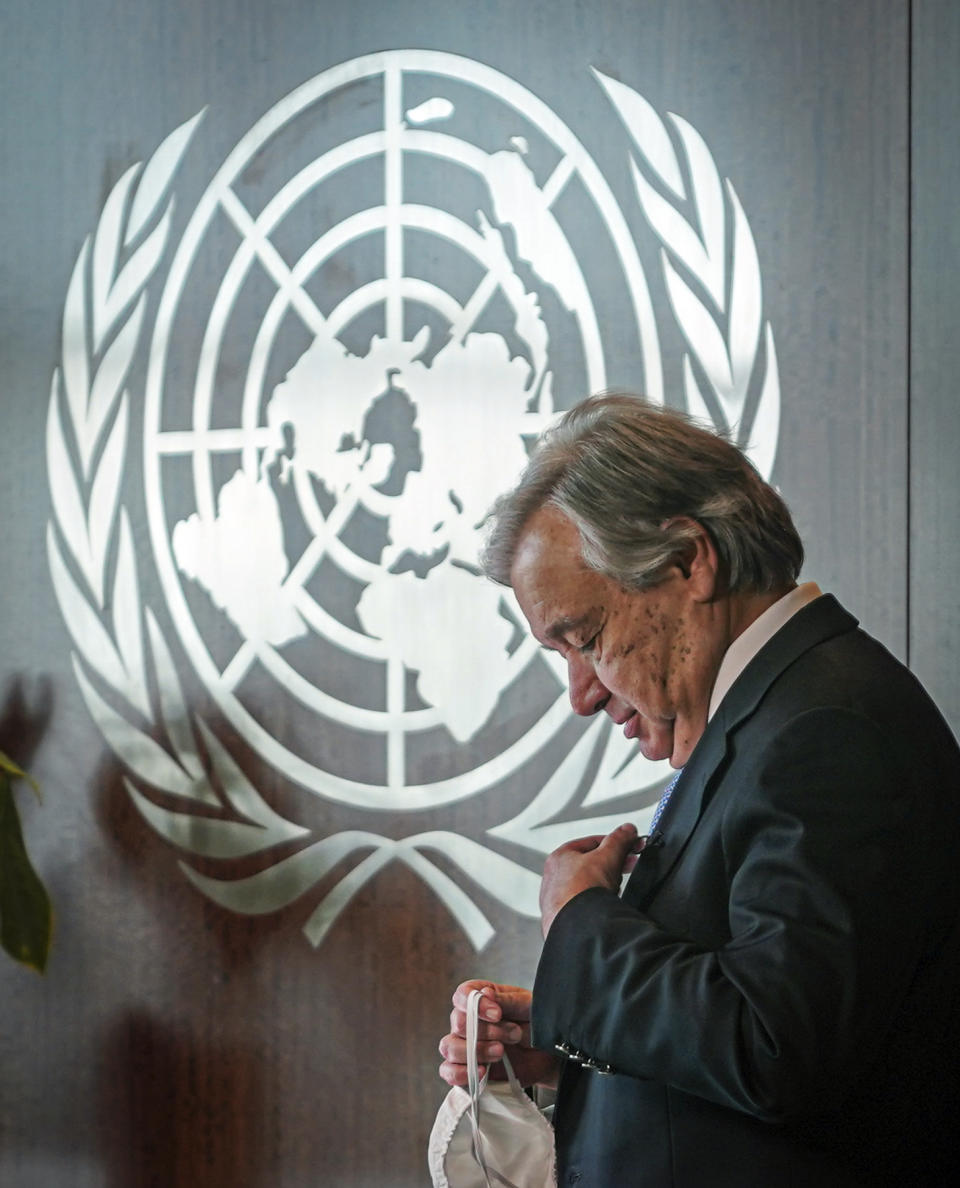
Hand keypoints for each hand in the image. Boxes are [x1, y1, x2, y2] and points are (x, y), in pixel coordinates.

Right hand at [438, 979, 558, 1088]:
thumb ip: (507, 1000)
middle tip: (513, 1034)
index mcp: (481, 999)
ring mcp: (465, 1046)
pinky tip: (483, 1071)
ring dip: (476, 1050)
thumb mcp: (528, 1007)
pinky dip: (461, 1073)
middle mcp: (468, 1020)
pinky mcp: (467, 1070)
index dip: (475, 1004)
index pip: (462, 995)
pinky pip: (448, 1072)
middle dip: (486, 1031)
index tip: (497, 1014)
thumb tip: (485, 993)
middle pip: (457, 1022)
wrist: (548, 1055)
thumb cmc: (537, 1025)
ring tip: (501, 1051)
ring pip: (449, 1046)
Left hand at [540, 823, 640, 936]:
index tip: (630, 846)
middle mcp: (554, 876)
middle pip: (589, 864)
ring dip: (603, 885)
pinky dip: (596, 902)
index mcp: (559, 856)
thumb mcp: (607, 857)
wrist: (576, 928)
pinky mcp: (563, 917)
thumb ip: (619, 840)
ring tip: (614, 889)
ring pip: (587, 885)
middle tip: (627, 866)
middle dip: (611, 865)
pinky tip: (604, 905)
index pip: (591, 842)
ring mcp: (557, 898)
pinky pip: (584, 903)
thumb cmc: (581, 892)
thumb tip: (627, 830)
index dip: (614, 843)